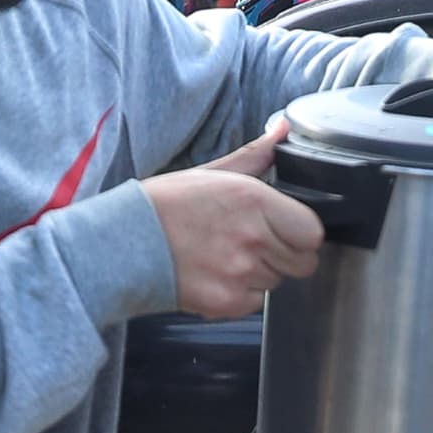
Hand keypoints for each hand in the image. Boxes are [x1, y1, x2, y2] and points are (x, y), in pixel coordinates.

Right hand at [145, 121, 323, 319]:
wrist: (121, 243)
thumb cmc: (163, 206)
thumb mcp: (211, 173)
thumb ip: (255, 156)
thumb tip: (282, 129)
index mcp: (254, 200)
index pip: (312, 232)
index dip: (301, 233)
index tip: (286, 230)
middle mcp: (252, 237)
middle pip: (302, 262)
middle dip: (285, 255)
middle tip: (253, 244)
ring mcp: (240, 273)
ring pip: (277, 282)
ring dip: (261, 274)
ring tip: (226, 257)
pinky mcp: (226, 302)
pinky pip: (254, 303)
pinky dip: (241, 294)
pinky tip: (216, 275)